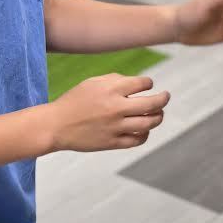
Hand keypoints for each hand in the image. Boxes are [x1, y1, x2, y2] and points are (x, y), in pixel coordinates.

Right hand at [50, 74, 169, 151]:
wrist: (56, 125)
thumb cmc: (75, 101)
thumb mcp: (92, 82)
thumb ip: (116, 80)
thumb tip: (140, 84)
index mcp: (111, 90)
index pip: (143, 84)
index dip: (148, 83)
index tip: (146, 85)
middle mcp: (116, 108)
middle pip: (152, 104)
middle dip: (163, 99)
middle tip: (166, 96)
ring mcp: (115, 127)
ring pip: (149, 123)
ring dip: (158, 117)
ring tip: (159, 114)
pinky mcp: (112, 143)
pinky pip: (138, 140)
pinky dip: (145, 134)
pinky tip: (144, 129)